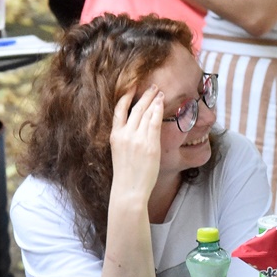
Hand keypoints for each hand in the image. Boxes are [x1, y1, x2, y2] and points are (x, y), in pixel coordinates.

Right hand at [110, 85, 162, 199]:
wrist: (129, 190)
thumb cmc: (126, 176)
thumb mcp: (120, 153)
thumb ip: (126, 140)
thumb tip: (137, 130)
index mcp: (115, 136)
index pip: (118, 110)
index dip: (125, 96)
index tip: (131, 87)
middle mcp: (125, 134)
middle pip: (135, 108)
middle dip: (144, 95)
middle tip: (152, 86)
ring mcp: (137, 139)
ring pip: (145, 113)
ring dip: (153, 100)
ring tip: (159, 91)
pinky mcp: (149, 144)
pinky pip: (154, 122)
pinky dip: (158, 110)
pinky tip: (162, 103)